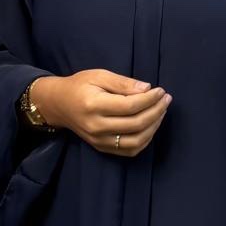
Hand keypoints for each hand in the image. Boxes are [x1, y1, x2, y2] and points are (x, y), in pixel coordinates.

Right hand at [31, 71, 171, 155]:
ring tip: (161, 112)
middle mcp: (96, 126)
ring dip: (154, 127)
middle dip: (156, 111)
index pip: (130, 106)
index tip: (160, 91)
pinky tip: (151, 126)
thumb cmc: (79, 86)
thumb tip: (147, 88)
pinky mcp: (102, 148)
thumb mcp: (99, 75)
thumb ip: (123, 82)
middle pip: (135, 124)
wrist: (59, 105)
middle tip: (166, 99)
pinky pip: (130, 150)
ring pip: (136, 140)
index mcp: (93, 105)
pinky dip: (145, 140)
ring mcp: (99, 140)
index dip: (150, 99)